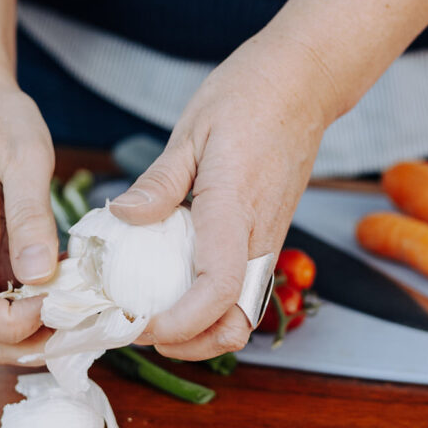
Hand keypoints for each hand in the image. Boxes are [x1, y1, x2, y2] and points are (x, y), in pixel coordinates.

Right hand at [0, 68, 57, 364]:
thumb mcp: (24, 157)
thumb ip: (30, 216)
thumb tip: (38, 277)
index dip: (9, 322)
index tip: (52, 299)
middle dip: (26, 344)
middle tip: (78, 320)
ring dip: (36, 335)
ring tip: (83, 312)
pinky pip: (10, 303)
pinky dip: (41, 312)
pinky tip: (77, 292)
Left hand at [110, 30, 335, 359]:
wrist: (304, 83)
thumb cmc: (249, 96)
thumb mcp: (192, 130)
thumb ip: (159, 182)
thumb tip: (123, 218)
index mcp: (233, 206)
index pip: (218, 288)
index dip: (182, 322)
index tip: (143, 326)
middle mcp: (258, 234)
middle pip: (238, 321)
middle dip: (191, 344)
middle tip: (140, 328)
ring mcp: (269, 238)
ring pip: (244, 311)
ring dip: (203, 331)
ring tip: (154, 314)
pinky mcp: (268, 235)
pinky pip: (244, 287)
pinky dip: (212, 305)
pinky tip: (175, 284)